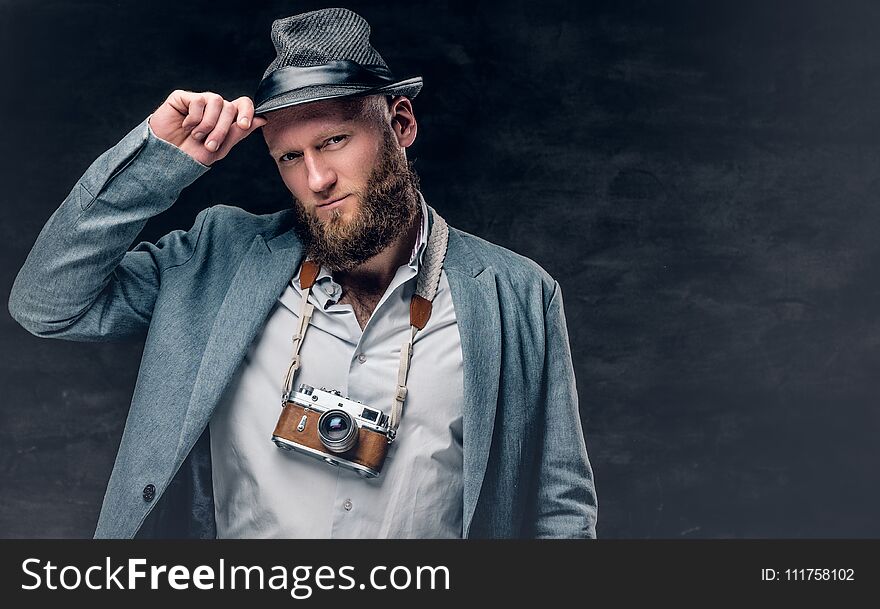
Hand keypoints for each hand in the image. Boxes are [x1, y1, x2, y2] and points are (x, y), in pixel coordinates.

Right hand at [148, 90, 267, 165]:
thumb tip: (261, 119)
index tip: (243, 124)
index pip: (243, 104)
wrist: (167, 158)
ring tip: (197, 136)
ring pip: (217, 101)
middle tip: (210, 145)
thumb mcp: (220, 148)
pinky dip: (194, 118)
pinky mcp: (182, 98)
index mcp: (225, 119)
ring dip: (208, 124)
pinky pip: (197, 101)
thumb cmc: (192, 155)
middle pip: (230, 107)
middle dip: (222, 129)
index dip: (247, 111)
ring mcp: (198, 101)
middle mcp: (214, 108)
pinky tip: (185, 126)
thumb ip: (238, 133)